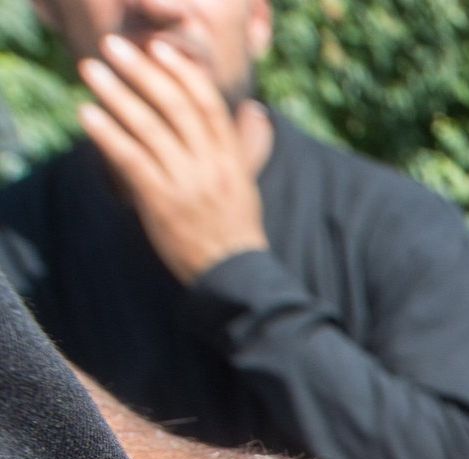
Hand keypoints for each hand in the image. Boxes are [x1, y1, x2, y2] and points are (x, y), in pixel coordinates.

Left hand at [77, 36, 267, 284]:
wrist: (234, 277)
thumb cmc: (235, 230)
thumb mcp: (248, 183)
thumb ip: (248, 145)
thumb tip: (256, 111)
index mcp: (232, 159)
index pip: (209, 105)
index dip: (184, 72)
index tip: (159, 48)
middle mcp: (212, 167)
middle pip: (176, 107)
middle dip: (143, 71)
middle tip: (113, 47)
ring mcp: (187, 185)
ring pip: (150, 129)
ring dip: (117, 95)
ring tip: (91, 71)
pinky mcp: (162, 203)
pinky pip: (132, 160)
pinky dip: (108, 135)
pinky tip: (88, 114)